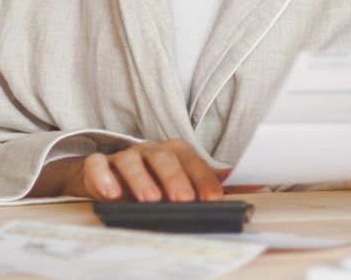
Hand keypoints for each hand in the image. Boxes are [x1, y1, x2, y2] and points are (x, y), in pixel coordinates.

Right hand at [46, 139, 227, 201]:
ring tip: (150, 198)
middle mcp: (150, 151)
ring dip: (141, 180)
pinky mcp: (97, 165)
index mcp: (173, 152)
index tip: (214, 198)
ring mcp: (124, 157)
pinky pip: (98, 166)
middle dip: (175, 178)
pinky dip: (103, 177)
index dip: (203, 179)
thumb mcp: (184, 180)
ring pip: (132, 161)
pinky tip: (111, 193)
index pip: (192, 162)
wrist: (106, 175)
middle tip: (183, 199)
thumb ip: (212, 182)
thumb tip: (253, 185)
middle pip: (164, 158)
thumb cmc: (151, 178)